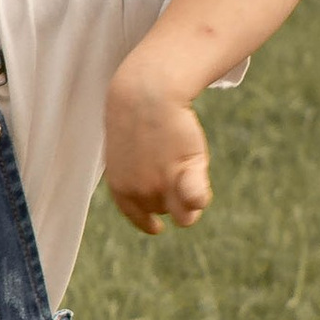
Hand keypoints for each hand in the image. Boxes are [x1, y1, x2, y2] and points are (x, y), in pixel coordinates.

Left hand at [104, 65, 212, 233]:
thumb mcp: (127, 149)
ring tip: (184, 161)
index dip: (146, 222)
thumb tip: (152, 194)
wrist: (144, 92)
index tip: (156, 228)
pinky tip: (198, 195)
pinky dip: (197, 200)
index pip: (134, 214)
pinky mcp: (186, 170)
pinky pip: (195, 199)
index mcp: (120, 185)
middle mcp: (139, 190)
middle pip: (162, 208)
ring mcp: (162, 183)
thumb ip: (135, 173)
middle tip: (172, 164)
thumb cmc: (136, 116)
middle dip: (169, 196)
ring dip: (186, 194)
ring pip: (182, 207)